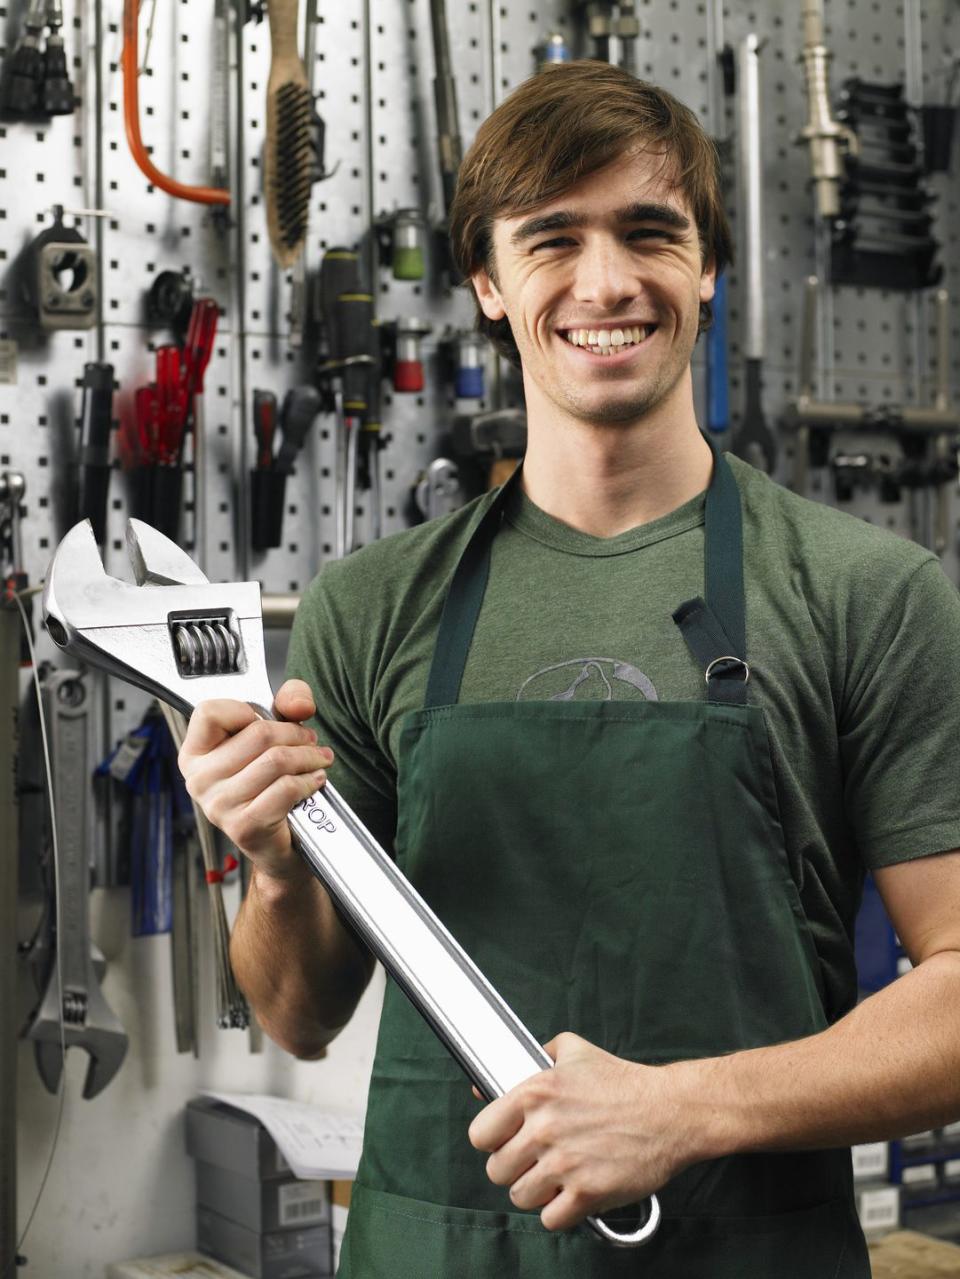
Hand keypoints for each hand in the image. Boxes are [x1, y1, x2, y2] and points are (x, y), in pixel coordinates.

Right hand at [178, 678, 333, 878]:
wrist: (275, 843)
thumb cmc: (268, 783)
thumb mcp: (275, 732)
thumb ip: (288, 701)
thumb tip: (299, 705)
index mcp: (195, 754)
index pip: (209, 712)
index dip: (245, 709)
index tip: (264, 720)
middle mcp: (199, 779)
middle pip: (258, 734)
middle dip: (296, 733)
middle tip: (310, 741)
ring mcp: (219, 805)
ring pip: (277, 760)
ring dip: (309, 756)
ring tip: (319, 758)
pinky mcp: (244, 825)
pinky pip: (286, 788)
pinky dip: (309, 781)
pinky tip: (314, 780)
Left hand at [468, 1032, 687, 1231]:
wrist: (669, 1111)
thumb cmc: (622, 1082)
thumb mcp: (573, 1051)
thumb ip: (535, 1058)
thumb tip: (490, 1082)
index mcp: (534, 1093)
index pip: (480, 1134)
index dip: (491, 1141)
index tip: (504, 1141)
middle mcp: (544, 1128)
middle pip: (497, 1170)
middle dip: (514, 1168)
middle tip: (534, 1161)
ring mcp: (565, 1163)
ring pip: (520, 1197)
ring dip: (536, 1192)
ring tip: (555, 1177)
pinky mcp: (588, 1192)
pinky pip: (550, 1219)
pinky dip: (559, 1212)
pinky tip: (572, 1194)